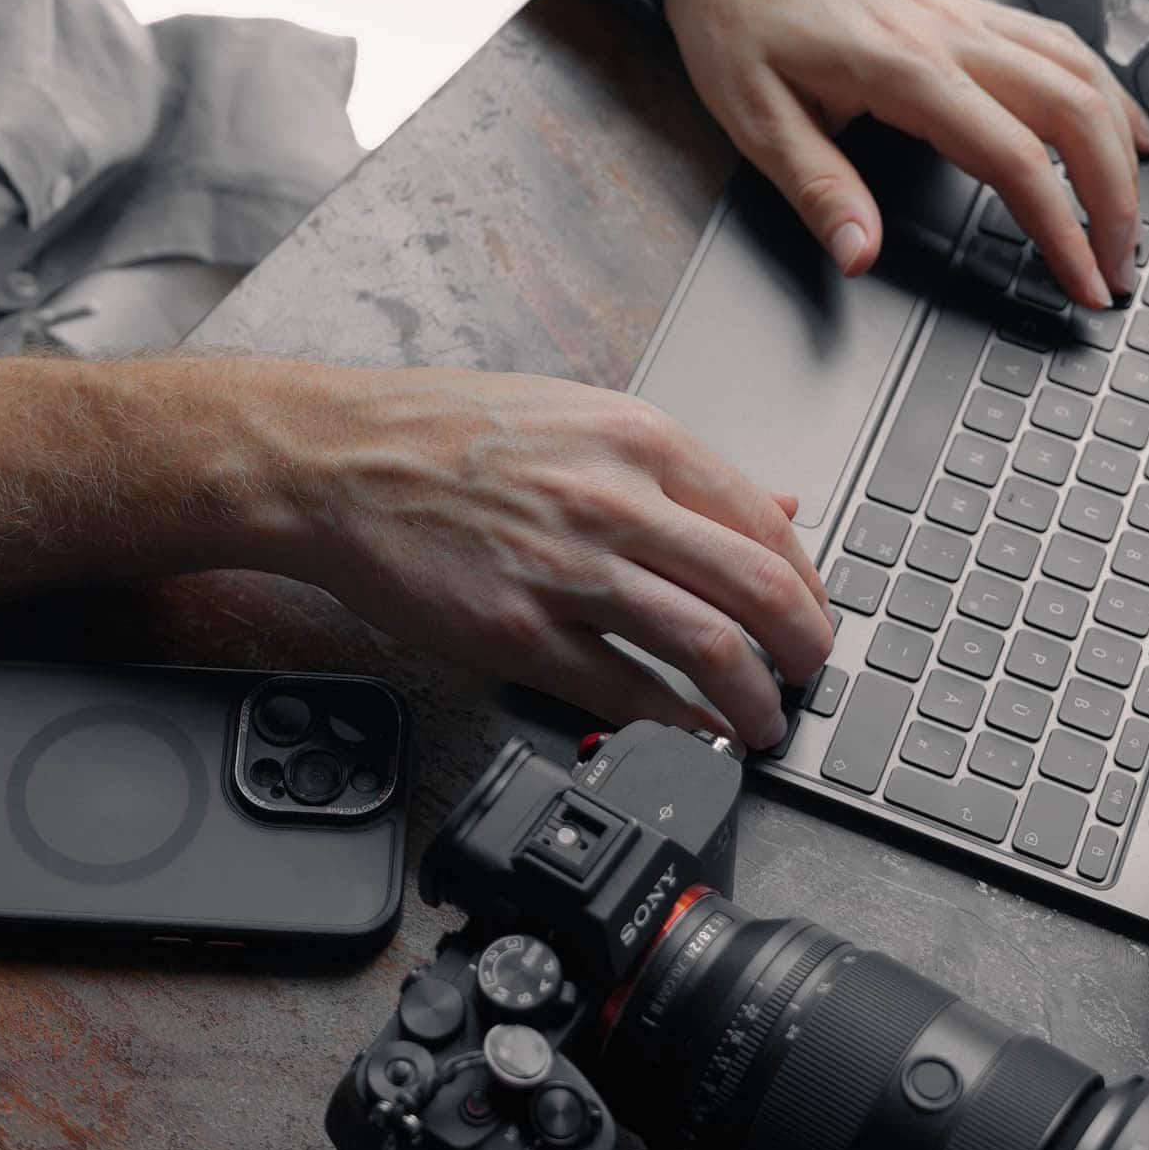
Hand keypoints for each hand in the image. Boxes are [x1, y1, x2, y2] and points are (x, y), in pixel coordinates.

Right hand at [268, 365, 833, 746]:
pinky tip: (691, 736)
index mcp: (636, 439)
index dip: (808, 585)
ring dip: (754, 701)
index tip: (811, 614)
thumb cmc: (442, 432)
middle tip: (809, 676)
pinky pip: (625, 695)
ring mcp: (568, 572)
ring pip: (708, 649)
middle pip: (759, 591)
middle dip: (804, 650)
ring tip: (762, 722)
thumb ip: (675, 466)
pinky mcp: (519, 634)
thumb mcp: (576, 413)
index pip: (765, 524)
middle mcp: (614, 501)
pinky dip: (675, 726)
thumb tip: (771, 504)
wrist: (337, 461)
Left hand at [662, 0, 1148, 307]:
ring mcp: (962, 12)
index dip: (1060, 229)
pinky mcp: (961, 5)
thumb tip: (861, 254)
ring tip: (1132, 209)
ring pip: (1079, 67)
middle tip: (1119, 264)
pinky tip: (1122, 122)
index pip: (1014, 158)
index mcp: (903, 67)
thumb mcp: (755, 121)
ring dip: (1120, 140)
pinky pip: (1056, 39)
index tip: (1082, 282)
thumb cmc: (736, 24)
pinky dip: (1104, 85)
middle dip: (1113, 195)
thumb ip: (818, 191)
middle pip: (1073, 109)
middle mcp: (949, 32)